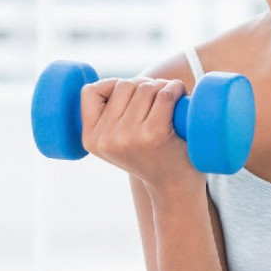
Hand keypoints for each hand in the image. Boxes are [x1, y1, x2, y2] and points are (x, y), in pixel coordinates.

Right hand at [80, 77, 204, 194]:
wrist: (174, 187)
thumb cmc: (149, 156)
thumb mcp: (115, 143)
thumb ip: (108, 118)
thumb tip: (117, 83)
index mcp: (91, 139)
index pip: (90, 92)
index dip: (110, 85)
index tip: (130, 95)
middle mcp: (106, 138)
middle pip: (124, 85)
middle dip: (143, 85)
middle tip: (158, 98)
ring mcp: (129, 136)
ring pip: (145, 87)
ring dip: (162, 86)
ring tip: (171, 99)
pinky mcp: (155, 133)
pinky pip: (164, 95)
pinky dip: (175, 89)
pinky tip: (180, 95)